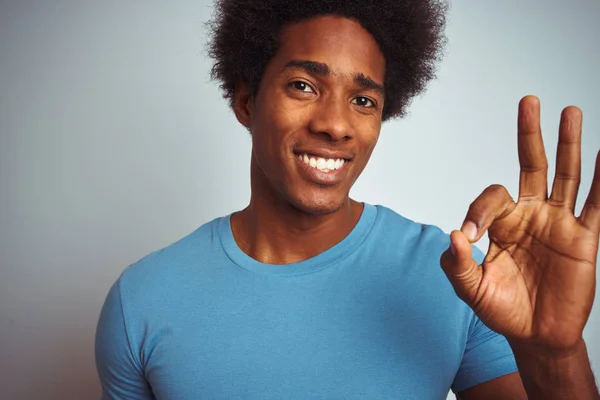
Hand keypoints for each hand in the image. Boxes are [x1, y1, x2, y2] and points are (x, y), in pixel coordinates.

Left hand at [440, 95, 599, 352]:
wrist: (535, 335)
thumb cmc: (502, 309)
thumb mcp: (471, 290)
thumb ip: (457, 265)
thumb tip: (453, 234)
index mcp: (501, 223)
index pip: (490, 197)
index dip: (478, 212)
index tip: (469, 237)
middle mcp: (530, 215)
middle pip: (530, 165)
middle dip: (529, 134)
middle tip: (528, 101)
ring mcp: (558, 224)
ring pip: (565, 175)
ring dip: (568, 144)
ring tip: (570, 112)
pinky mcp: (583, 239)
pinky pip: (595, 205)